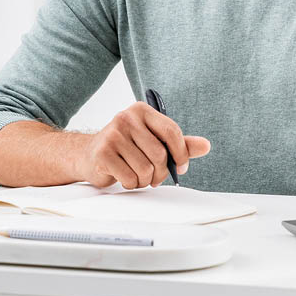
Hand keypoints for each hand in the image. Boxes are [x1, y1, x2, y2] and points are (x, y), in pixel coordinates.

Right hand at [79, 101, 210, 188]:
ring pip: (146, 169)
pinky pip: (130, 178)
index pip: (171, 131)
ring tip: (138, 176)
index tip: (182, 167)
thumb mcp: (154, 140)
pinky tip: (126, 177)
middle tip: (155, 176)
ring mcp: (113, 134)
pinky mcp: (103, 153)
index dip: (181, 153)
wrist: (89, 154)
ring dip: (145, 180)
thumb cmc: (127, 147)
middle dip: (161, 172)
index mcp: (142, 111)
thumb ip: (179, 143)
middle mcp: (127, 118)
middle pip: (160, 154)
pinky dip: (132, 184)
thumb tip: (206, 145)